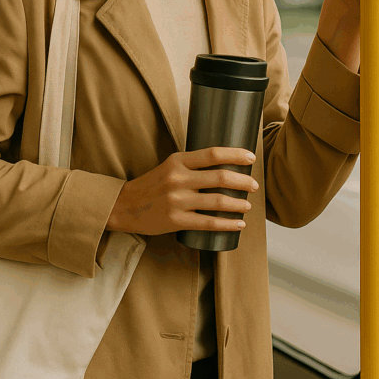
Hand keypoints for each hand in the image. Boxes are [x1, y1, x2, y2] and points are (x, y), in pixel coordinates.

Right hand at [106, 147, 258, 236]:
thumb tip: (225, 166)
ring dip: (238, 203)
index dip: (236, 155)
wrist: (124, 206)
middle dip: (243, 181)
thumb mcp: (169, 167)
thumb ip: (192, 165)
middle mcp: (178, 179)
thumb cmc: (151, 185)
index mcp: (177, 161)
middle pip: (220, 177)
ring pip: (217, 201)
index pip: (213, 154)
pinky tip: (238, 224)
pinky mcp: (176, 220)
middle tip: (254, 185)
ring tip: (247, 204)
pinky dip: (227, 224)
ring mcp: (177, 200)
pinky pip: (208, 222)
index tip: (251, 158)